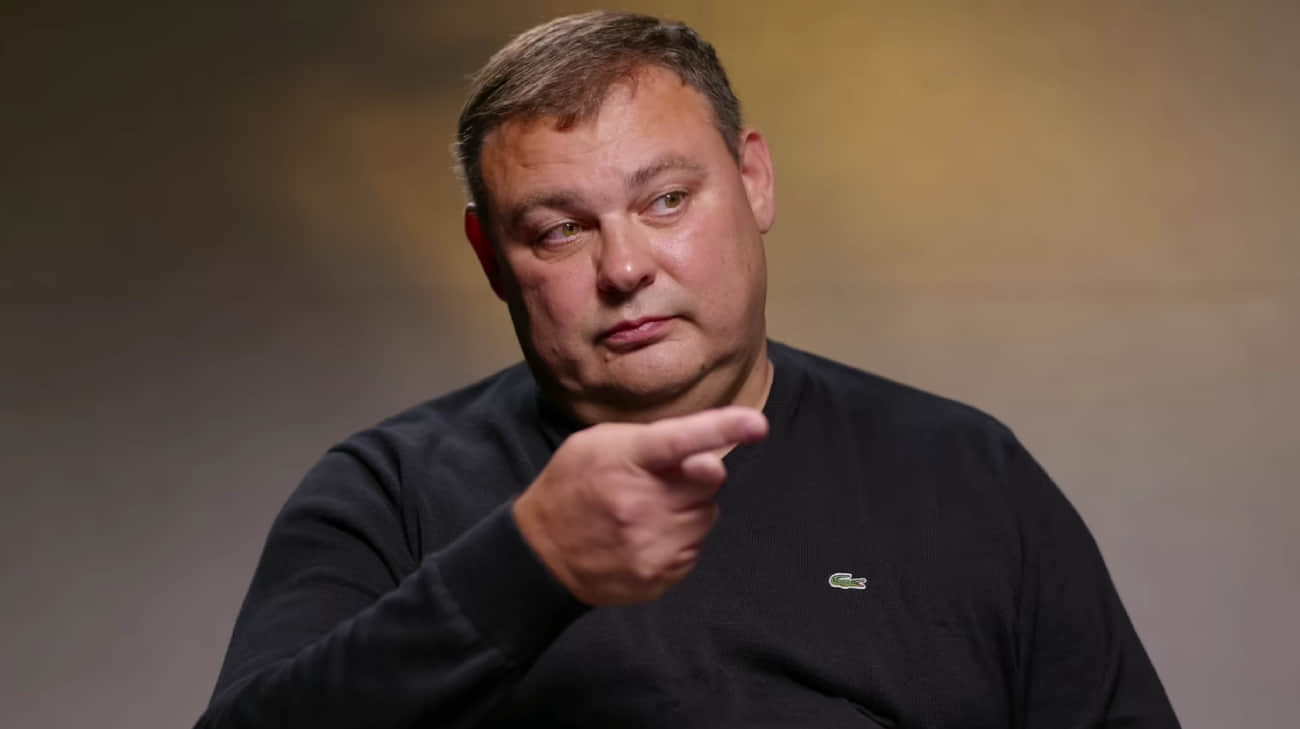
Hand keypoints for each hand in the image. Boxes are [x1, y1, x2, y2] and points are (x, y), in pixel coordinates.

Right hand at [513, 406, 768, 605]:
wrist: (541, 553)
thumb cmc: (572, 486)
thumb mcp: (597, 444)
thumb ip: (648, 439)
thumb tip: (701, 445)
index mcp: (627, 461)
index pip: (683, 441)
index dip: (723, 429)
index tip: (757, 425)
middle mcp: (643, 504)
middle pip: (711, 480)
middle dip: (698, 474)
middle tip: (669, 478)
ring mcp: (652, 545)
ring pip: (707, 516)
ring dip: (690, 509)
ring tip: (652, 509)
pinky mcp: (658, 576)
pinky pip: (695, 549)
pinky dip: (680, 539)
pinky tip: (648, 536)